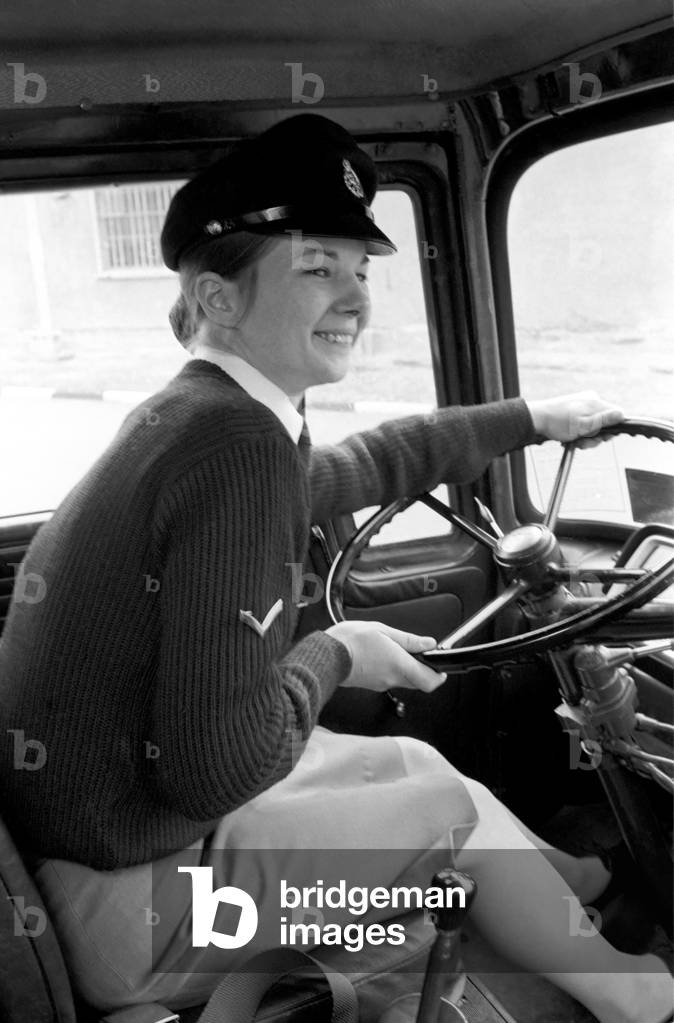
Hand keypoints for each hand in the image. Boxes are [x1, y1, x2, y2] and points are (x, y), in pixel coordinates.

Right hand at [326, 620, 445, 692]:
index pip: (430, 681)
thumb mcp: (383, 630)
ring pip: (404, 680)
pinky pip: (389, 679)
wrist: (326, 655)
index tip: (440, 667)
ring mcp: (381, 684)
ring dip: (406, 668)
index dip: (439, 676)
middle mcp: (392, 679)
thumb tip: (428, 644)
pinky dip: (392, 670)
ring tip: (396, 649)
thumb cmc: (350, 641)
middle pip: (418, 682)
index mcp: (399, 665)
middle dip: (423, 670)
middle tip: (419, 654)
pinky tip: (382, 655)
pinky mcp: (371, 684)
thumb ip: (408, 639)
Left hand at [526, 390, 624, 443]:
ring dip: (586, 438)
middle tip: (583, 441)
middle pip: (605, 423)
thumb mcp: (583, 424)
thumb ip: (603, 420)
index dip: (612, 429)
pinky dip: (579, 434)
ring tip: (574, 440)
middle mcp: (591, 402)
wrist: (536, 420)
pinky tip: (570, 438)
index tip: (602, 437)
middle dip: (595, 436)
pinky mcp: (575, 413)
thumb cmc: (557, 422)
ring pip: (594, 427)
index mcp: (595, 401)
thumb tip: (622, 415)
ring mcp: (583, 407)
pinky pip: (584, 426)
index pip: (616, 414)